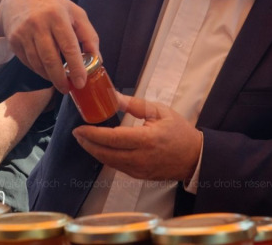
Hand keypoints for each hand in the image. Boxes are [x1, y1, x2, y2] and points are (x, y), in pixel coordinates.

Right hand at [0, 0, 99, 92]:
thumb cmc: (53, 6)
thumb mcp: (75, 13)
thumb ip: (89, 35)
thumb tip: (97, 60)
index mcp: (57, 15)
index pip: (68, 46)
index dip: (76, 67)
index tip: (81, 82)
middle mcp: (38, 24)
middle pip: (50, 59)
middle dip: (60, 78)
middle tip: (67, 89)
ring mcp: (23, 32)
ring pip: (37, 63)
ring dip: (49, 76)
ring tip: (59, 81)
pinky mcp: (13, 40)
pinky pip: (27, 62)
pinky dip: (38, 70)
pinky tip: (46, 70)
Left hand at [72, 93, 202, 180]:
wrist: (194, 157)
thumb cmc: (179, 131)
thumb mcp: (160, 111)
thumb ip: (135, 105)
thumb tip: (113, 96)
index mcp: (146, 140)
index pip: (112, 138)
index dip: (93, 134)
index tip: (80, 128)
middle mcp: (140, 158)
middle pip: (106, 153)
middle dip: (88, 144)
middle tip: (76, 133)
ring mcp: (138, 170)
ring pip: (109, 162)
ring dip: (94, 151)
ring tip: (84, 140)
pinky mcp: (139, 176)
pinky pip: (117, 167)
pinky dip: (106, 157)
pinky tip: (100, 149)